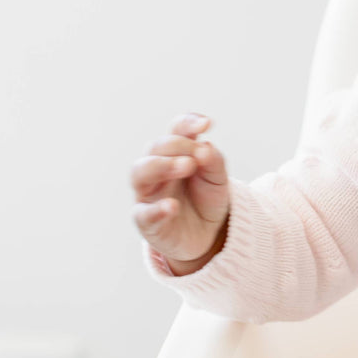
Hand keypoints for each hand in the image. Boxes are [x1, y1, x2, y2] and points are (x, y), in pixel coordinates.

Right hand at [130, 113, 229, 273]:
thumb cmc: (206, 199)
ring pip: (139, 172)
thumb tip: (205, 147)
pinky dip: (156, 209)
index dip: (187, 122)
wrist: (208, 235)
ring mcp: (148, 194)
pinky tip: (172, 206)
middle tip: (197, 156)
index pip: (176, 130)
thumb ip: (213, 160)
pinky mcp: (147, 221)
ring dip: (162, 165)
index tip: (207, 124)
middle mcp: (157, 169)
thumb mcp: (218, 178)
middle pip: (154, 147)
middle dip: (177, 146)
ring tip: (187, 166)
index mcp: (176, 153)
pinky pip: (143, 213)